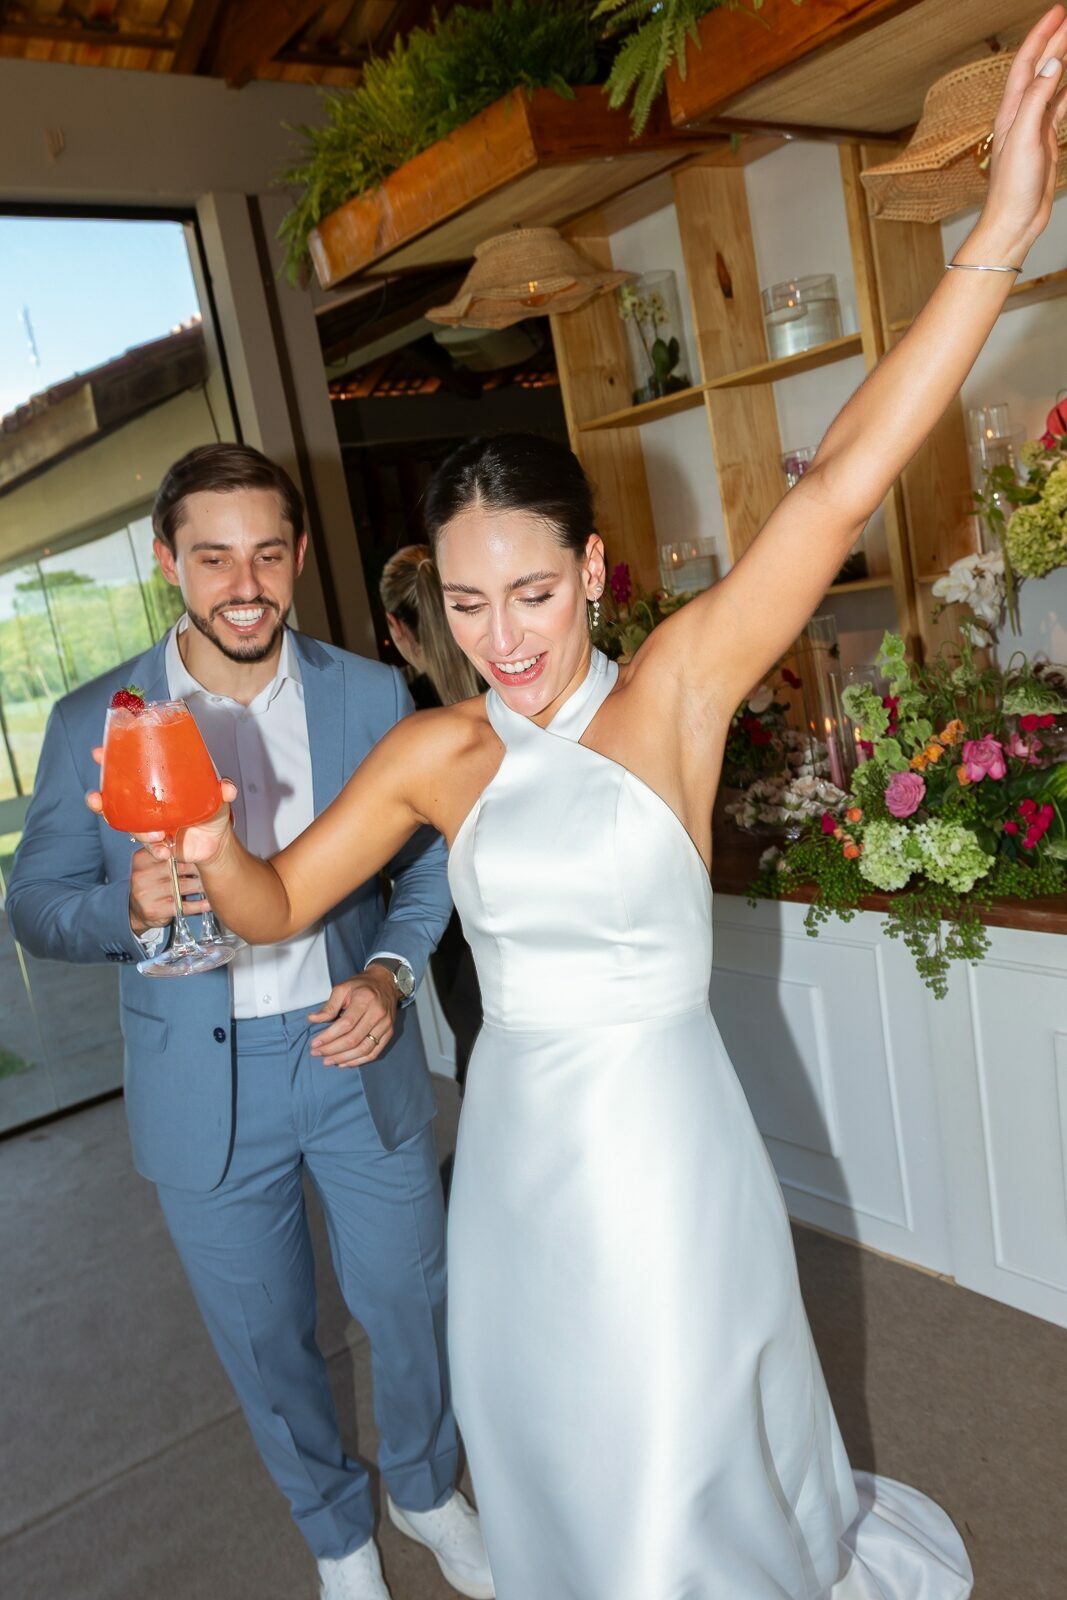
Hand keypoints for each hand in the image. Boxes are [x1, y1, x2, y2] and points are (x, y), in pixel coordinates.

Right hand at [86, 744, 237, 865]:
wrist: (217, 844)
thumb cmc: (212, 813)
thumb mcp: (218, 797)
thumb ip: (221, 790)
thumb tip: (227, 787)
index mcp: (158, 785)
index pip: (129, 770)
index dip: (110, 761)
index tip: (99, 753)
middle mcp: (148, 804)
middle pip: (116, 798)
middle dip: (101, 798)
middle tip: (97, 797)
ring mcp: (149, 824)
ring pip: (129, 825)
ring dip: (137, 829)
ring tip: (155, 834)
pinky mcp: (157, 843)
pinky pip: (149, 846)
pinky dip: (156, 849)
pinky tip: (164, 850)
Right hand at [128, 848, 209, 935]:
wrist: (135, 910)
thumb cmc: (151, 882)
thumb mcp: (152, 864)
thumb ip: (167, 852)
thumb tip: (197, 844)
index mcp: (141, 859)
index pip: (169, 852)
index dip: (188, 853)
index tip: (204, 853)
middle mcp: (142, 876)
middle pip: (178, 869)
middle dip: (198, 869)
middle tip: (214, 867)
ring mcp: (146, 894)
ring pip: (183, 887)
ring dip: (201, 886)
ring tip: (214, 883)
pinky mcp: (155, 911)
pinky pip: (183, 906)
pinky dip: (199, 904)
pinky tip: (209, 902)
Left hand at [308, 969, 398, 1067]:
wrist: (386, 983)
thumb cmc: (361, 986)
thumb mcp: (342, 988)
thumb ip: (328, 1006)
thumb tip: (312, 1019)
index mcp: (365, 1000)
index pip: (345, 1024)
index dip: (329, 1037)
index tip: (315, 1044)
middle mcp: (377, 1013)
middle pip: (353, 1039)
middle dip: (332, 1050)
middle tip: (317, 1053)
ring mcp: (385, 1025)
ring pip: (364, 1049)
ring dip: (344, 1058)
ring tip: (328, 1061)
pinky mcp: (389, 1033)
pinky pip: (374, 1053)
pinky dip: (358, 1061)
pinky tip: (344, 1063)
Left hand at [972, 6, 1066, 260]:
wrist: (1014, 221)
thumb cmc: (1012, 187)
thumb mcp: (1024, 138)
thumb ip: (1037, 100)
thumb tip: (1051, 65)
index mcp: (1011, 110)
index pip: (1028, 62)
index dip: (1041, 35)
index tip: (1058, 12)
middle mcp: (1020, 114)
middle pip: (1041, 68)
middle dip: (1055, 40)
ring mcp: (1033, 127)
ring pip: (1052, 84)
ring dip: (1063, 61)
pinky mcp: (1044, 142)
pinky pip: (1059, 107)